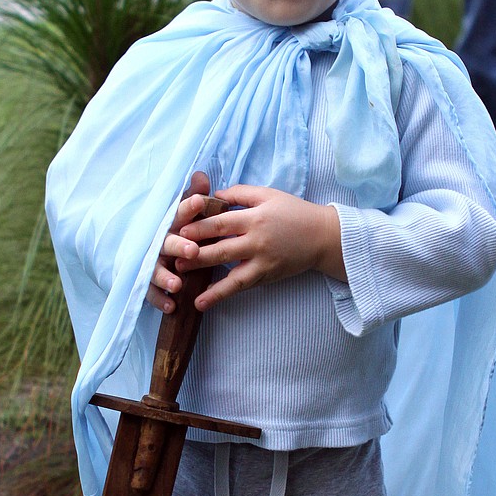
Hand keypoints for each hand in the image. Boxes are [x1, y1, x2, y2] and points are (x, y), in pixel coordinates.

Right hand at [146, 171, 210, 313]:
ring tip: (177, 284)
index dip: (188, 207)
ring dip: (165, 277)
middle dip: (178, 246)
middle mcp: (157, 242)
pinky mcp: (145, 282)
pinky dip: (159, 300)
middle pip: (165, 243)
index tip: (201, 202)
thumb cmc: (173, 232)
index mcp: (169, 225)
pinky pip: (149, 292)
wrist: (141, 253)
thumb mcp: (184, 216)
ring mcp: (149, 263)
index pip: (177, 213)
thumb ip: (193, 198)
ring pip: (154, 269)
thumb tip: (201, 175)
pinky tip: (171, 306)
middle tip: (193, 250)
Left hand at [174, 185, 344, 311]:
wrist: (323, 237)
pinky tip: (203, 302)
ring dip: (206, 281)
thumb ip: (240, 194)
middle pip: (221, 248)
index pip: (221, 223)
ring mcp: (263, 261)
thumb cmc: (294, 212)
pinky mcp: (267, 276)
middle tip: (172, 258)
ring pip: (230, 274)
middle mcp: (258, 240)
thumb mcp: (268, 195)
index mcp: (255, 217)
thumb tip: (213, 197)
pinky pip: (241, 287)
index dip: (198, 227)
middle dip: (195, 254)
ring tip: (183, 284)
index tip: (177, 231)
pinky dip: (221, 295)